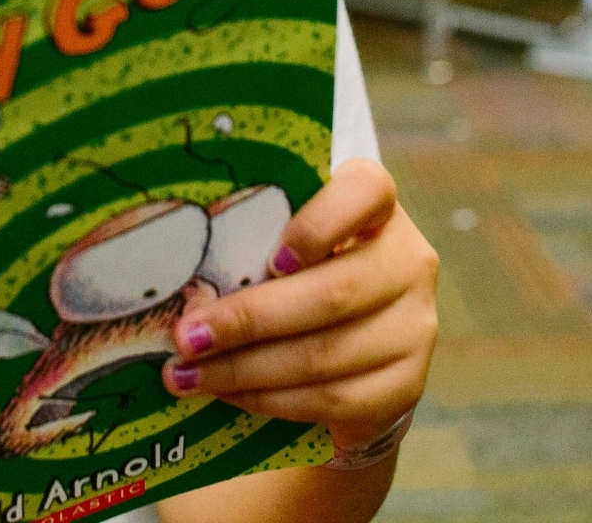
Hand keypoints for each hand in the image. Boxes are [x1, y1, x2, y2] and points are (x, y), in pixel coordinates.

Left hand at [160, 158, 437, 448]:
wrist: (357, 350)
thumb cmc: (301, 275)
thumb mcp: (284, 243)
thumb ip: (252, 244)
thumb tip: (177, 282)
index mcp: (378, 206)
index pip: (367, 190)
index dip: (320, 224)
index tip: (270, 260)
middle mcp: (409, 260)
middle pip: (333, 292)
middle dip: (249, 320)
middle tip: (186, 336)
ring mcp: (415, 326)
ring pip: (326, 355)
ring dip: (246, 369)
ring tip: (187, 375)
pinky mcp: (406, 384)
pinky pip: (332, 398)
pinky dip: (271, 400)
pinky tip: (228, 393)